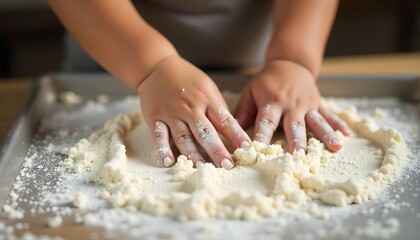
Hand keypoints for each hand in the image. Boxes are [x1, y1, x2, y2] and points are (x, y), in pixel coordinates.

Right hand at [137, 55, 250, 168]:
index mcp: (207, 99)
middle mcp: (190, 108)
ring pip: (184, 137)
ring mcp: (172, 113)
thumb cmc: (187, 78)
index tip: (246, 148)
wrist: (157, 66)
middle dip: (217, 150)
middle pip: (205, 132)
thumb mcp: (208, 87)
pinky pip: (159, 135)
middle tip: (227, 166)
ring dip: (193, 154)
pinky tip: (168, 161)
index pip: (225, 121)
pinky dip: (163, 149)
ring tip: (202, 168)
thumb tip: (231, 129)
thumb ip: (217, 108)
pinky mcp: (156, 118)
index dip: (236, 135)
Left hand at [235, 60, 349, 152]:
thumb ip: (242, 111)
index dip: (262, 136)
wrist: (290, 63)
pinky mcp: (319, 104)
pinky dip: (338, 125)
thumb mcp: (251, 91)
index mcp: (272, 102)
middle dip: (298, 141)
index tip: (259, 149)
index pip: (266, 122)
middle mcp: (291, 104)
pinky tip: (346, 135)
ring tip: (334, 148)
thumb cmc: (267, 81)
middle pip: (295, 125)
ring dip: (325, 135)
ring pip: (317, 122)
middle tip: (300, 156)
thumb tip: (232, 131)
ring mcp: (307, 104)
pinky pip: (330, 115)